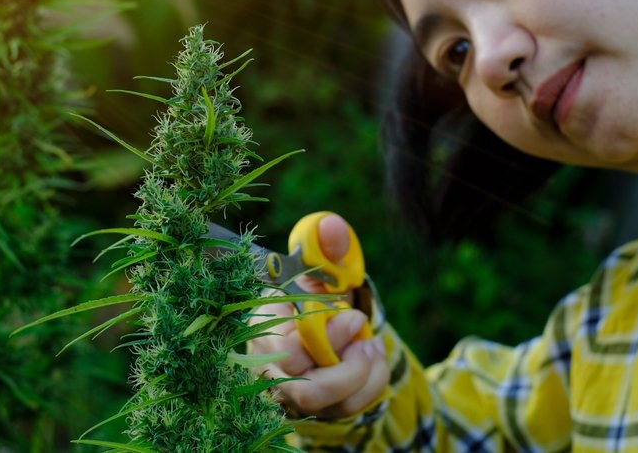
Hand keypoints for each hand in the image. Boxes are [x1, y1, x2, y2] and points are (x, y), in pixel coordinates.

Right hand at [248, 214, 389, 418]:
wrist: (318, 317)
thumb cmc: (311, 292)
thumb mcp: (320, 268)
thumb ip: (326, 248)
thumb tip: (331, 227)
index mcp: (264, 326)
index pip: (287, 350)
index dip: (328, 339)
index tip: (354, 316)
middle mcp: (271, 366)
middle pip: (305, 389)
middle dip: (346, 367)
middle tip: (364, 334)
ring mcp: (292, 391)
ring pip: (326, 406)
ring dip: (362, 377)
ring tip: (371, 346)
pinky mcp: (316, 406)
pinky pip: (346, 410)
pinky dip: (371, 384)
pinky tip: (373, 357)